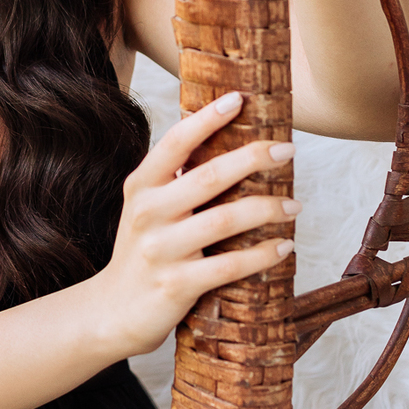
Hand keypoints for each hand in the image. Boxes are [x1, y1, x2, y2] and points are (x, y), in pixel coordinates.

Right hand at [95, 91, 297, 357]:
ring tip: (295, 205)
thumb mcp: (147, 208)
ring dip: (267, 209)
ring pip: (225, 220)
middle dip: (253, 159)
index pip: (175, 143)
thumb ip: (176, 181)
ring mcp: (161, 249)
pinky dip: (262, 254)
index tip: (239, 98)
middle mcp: (148, 212)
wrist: (113, 310)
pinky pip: (230, 266)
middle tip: (287, 149)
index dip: (207, 119)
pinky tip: (283, 246)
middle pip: (208, 176)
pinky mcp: (177, 284)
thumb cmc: (143, 250)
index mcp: (141, 185)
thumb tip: (232, 145)